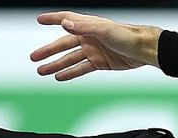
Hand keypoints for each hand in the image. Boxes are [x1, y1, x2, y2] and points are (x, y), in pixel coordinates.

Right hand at [31, 11, 158, 80]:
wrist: (143, 50)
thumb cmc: (127, 35)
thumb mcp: (104, 30)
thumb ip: (84, 27)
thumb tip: (65, 24)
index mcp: (88, 25)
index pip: (67, 19)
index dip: (53, 19)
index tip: (39, 19)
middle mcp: (88, 37)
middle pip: (63, 44)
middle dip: (48, 51)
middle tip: (33, 58)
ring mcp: (93, 50)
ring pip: (70, 58)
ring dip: (56, 65)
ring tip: (42, 71)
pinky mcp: (99, 63)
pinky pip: (81, 68)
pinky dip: (70, 73)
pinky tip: (59, 77)